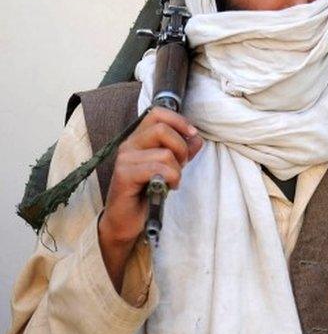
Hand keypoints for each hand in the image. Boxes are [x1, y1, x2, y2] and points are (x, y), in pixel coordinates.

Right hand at [97, 108, 202, 290]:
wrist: (126, 220)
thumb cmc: (147, 191)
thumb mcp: (170, 167)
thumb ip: (183, 150)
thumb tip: (196, 138)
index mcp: (139, 138)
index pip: (157, 113)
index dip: (179, 120)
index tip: (192, 134)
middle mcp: (129, 145)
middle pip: (162, 129)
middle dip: (181, 148)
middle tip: (181, 165)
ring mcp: (124, 159)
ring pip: (164, 153)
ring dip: (177, 170)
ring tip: (172, 181)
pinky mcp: (124, 175)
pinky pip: (157, 169)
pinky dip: (170, 178)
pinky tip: (167, 188)